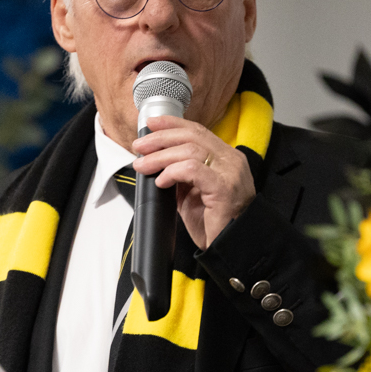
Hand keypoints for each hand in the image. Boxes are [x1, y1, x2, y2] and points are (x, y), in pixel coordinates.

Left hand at [133, 114, 255, 249]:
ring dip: (161, 156)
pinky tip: (162, 180)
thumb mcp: (193, 193)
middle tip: (139, 147)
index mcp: (226, 158)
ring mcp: (230, 173)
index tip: (151, 123)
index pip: (198, 131)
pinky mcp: (224, 188)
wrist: (229, 247)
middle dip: (161, 138)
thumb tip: (156, 160)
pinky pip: (193, 170)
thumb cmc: (215, 223)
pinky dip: (173, 172)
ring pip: (190, 150)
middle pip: (193, 136)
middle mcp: (231, 161)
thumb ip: (181, 174)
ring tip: (143, 166)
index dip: (173, 124)